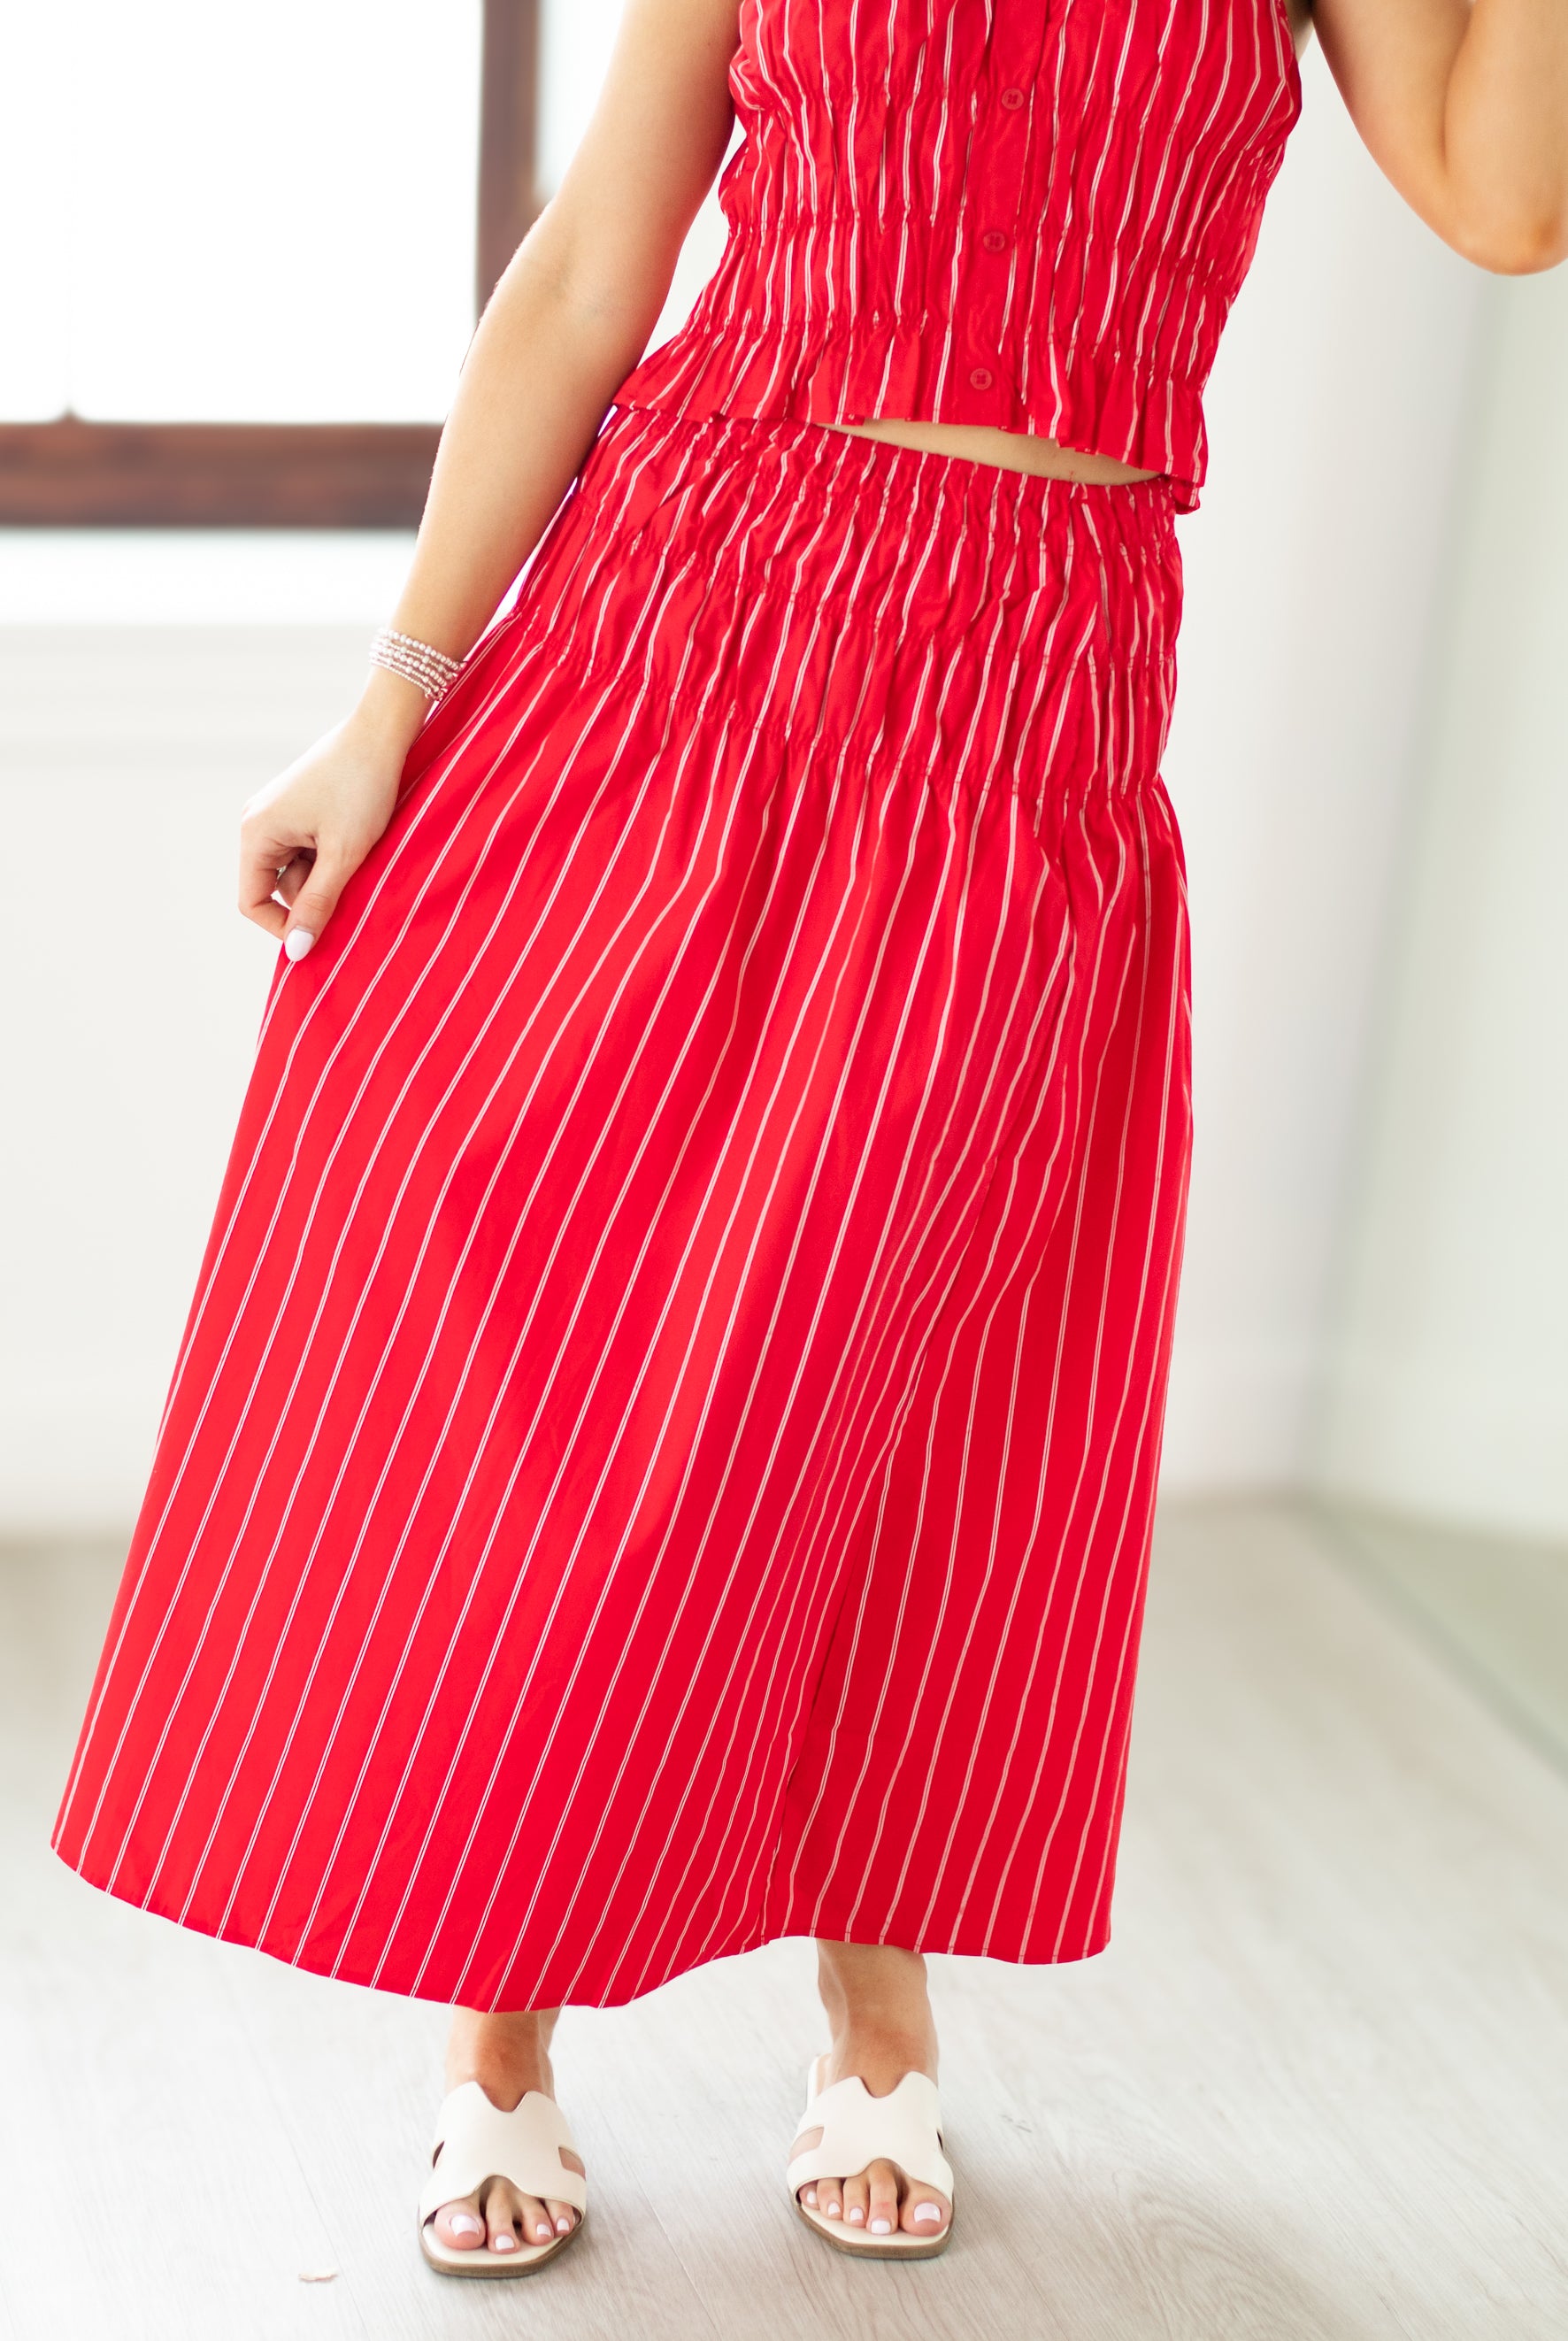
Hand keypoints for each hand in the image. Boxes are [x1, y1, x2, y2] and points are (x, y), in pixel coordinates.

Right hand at [238, 676, 426, 958]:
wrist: (382, 733)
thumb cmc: (362, 788)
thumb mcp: (343, 854)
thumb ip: (318, 904)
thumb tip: (296, 951)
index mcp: (256, 832)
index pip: (252, 902)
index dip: (285, 927)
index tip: (324, 934)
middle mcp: (258, 822)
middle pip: (277, 888)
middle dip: (314, 896)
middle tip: (355, 883)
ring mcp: (279, 815)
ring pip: (298, 871)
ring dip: (328, 876)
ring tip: (361, 855)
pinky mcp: (301, 809)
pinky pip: (309, 850)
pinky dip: (332, 857)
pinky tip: (358, 843)